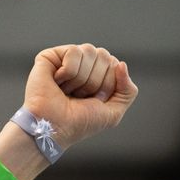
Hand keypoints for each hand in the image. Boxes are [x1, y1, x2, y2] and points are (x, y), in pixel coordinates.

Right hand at [23, 43, 137, 150]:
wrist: (55, 128)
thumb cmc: (80, 123)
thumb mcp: (113, 113)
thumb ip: (128, 91)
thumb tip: (121, 64)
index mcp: (98, 75)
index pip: (114, 64)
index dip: (107, 85)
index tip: (93, 101)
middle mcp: (83, 64)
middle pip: (104, 56)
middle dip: (95, 82)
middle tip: (79, 97)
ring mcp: (67, 59)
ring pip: (89, 51)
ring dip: (81, 79)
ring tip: (67, 91)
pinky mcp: (51, 56)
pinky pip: (74, 52)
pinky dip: (69, 72)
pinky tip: (57, 82)